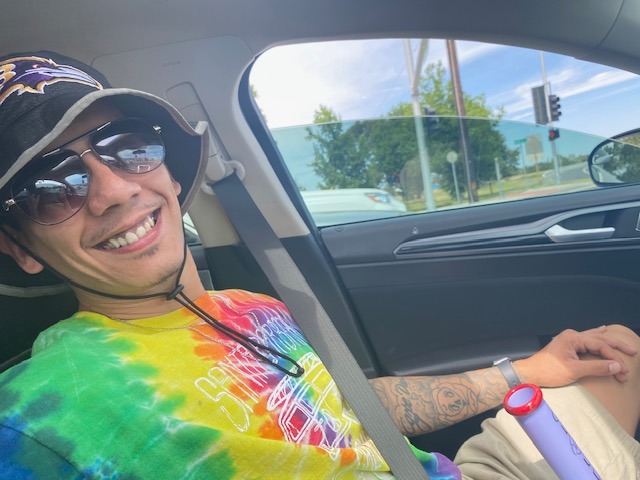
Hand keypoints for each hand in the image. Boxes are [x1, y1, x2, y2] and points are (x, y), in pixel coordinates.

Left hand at [514, 325, 637, 386]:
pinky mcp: (568, 346)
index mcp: (573, 338)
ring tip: (622, 342)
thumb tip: (617, 366)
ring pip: (594, 339)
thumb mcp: (574, 370)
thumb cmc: (548, 371)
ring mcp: (569, 340)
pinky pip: (587, 340)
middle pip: (599, 340)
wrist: (530, 373)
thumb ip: (597, 367)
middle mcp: (572, 336)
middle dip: (616, 348)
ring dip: (609, 343)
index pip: (600, 346)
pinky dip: (597, 338)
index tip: (624, 371)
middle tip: (633, 352)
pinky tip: (602, 330)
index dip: (614, 358)